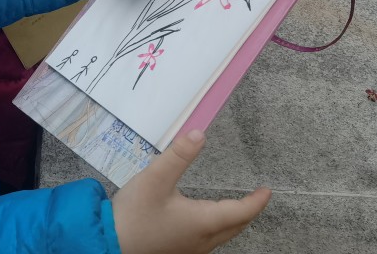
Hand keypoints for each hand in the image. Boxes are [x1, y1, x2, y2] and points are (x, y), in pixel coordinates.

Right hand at [112, 130, 270, 253]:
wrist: (109, 246)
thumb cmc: (134, 216)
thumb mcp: (155, 178)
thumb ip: (178, 155)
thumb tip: (199, 134)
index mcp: (203, 222)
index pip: (240, 212)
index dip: (256, 201)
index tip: (267, 190)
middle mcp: (202, 240)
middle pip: (235, 228)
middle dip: (248, 212)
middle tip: (256, 198)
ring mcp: (189, 250)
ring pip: (222, 236)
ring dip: (232, 222)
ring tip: (235, 207)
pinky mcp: (176, 252)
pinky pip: (207, 241)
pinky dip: (216, 229)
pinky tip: (202, 222)